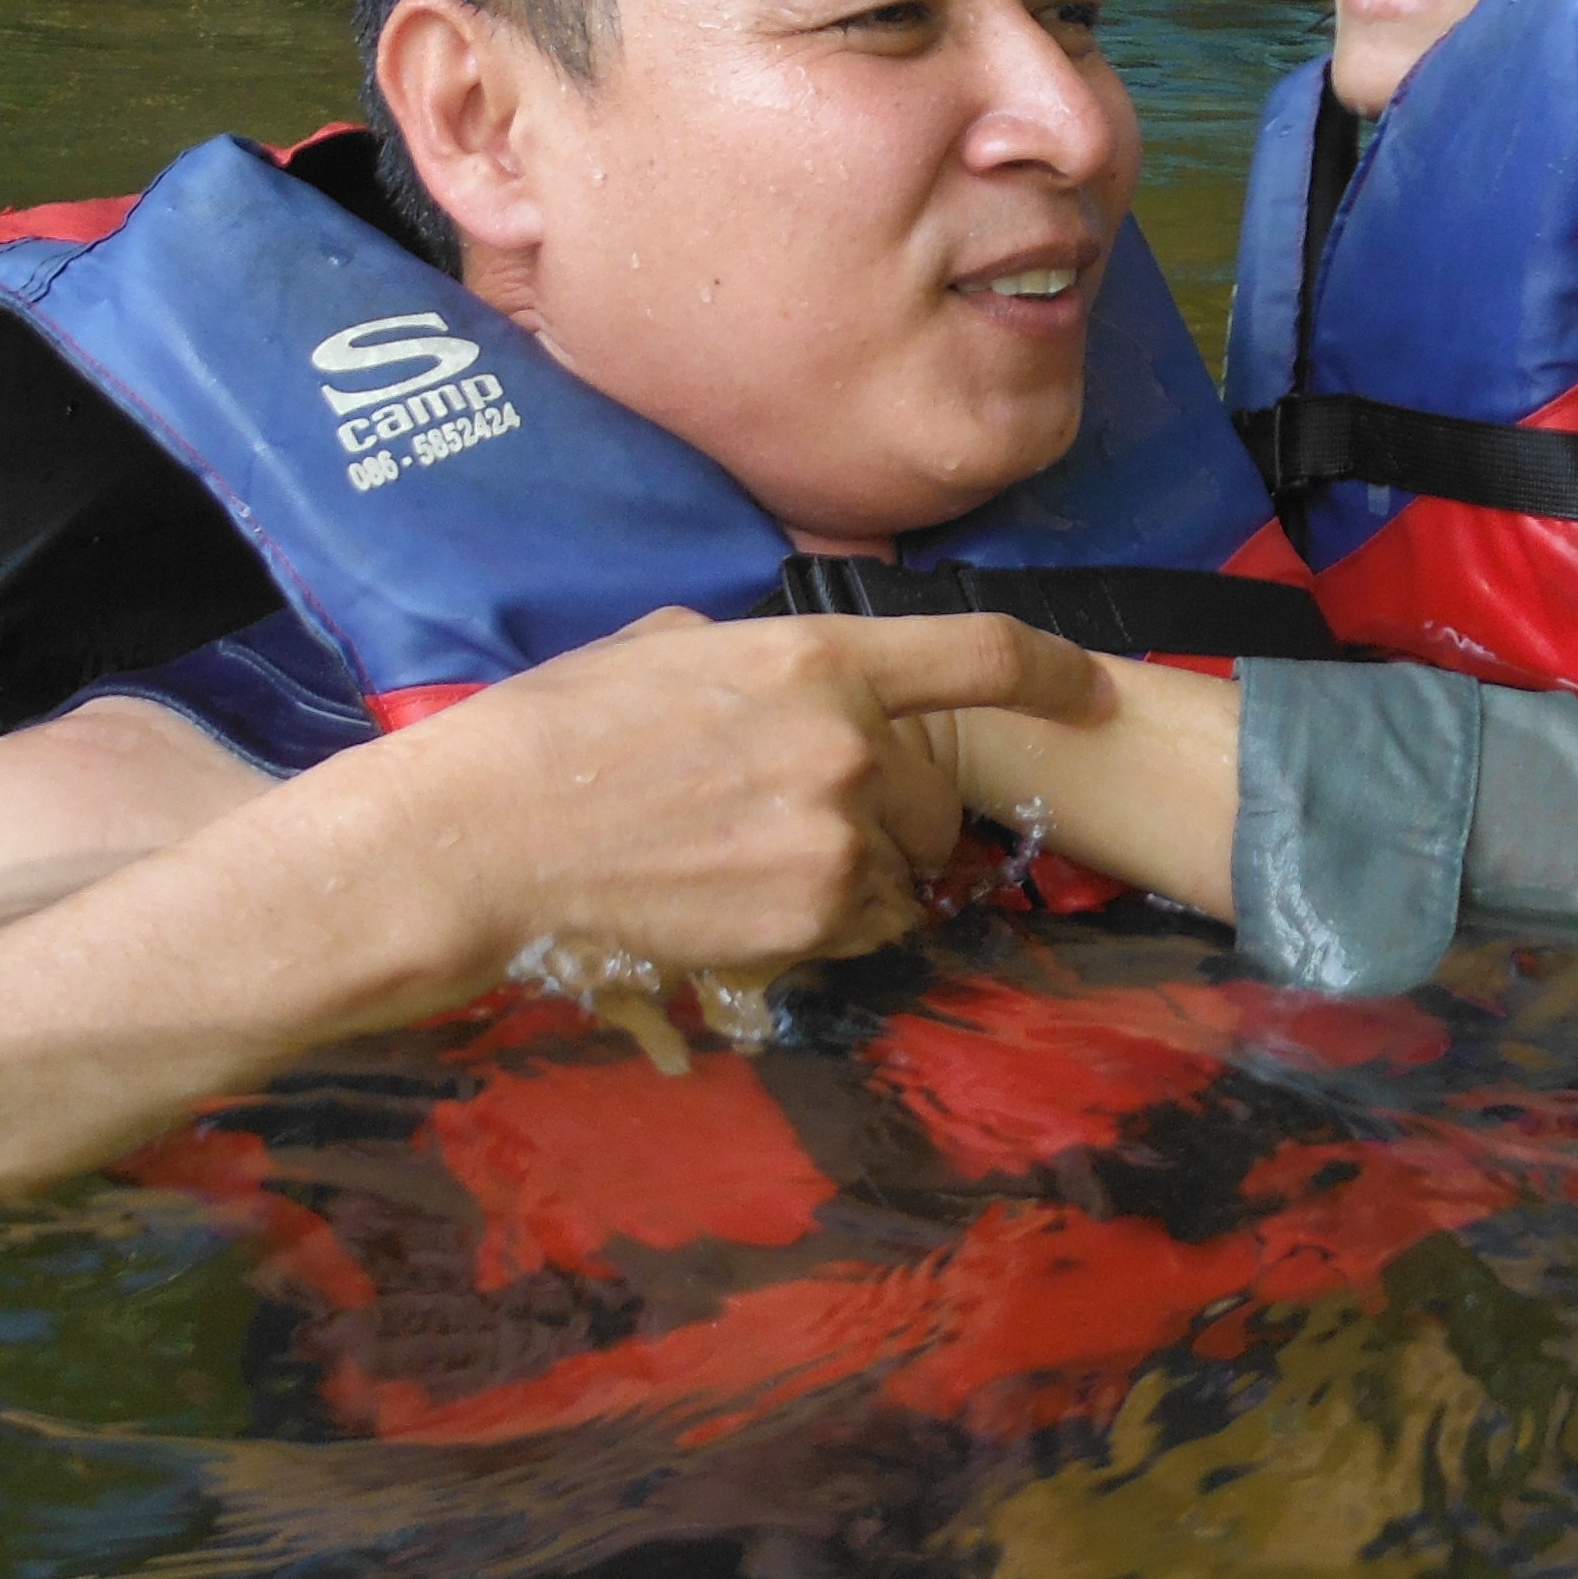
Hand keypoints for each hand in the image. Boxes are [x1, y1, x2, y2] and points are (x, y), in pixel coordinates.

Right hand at [299, 611, 1100, 1022]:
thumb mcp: (664, 650)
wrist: (484, 843)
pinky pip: (866, 927)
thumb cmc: (555, 734)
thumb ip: (755, 656)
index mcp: (817, 656)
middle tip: (805, 821)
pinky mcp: (807, 922)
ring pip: (902, 871)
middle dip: (894, 812)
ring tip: (753, 867)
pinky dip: (832, 925)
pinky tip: (748, 908)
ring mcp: (835, 841)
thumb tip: (779, 673)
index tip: (1093, 692)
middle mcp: (850, 745)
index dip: (1053, 671)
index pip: (979, 656)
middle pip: (936, 795)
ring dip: (859, 875)